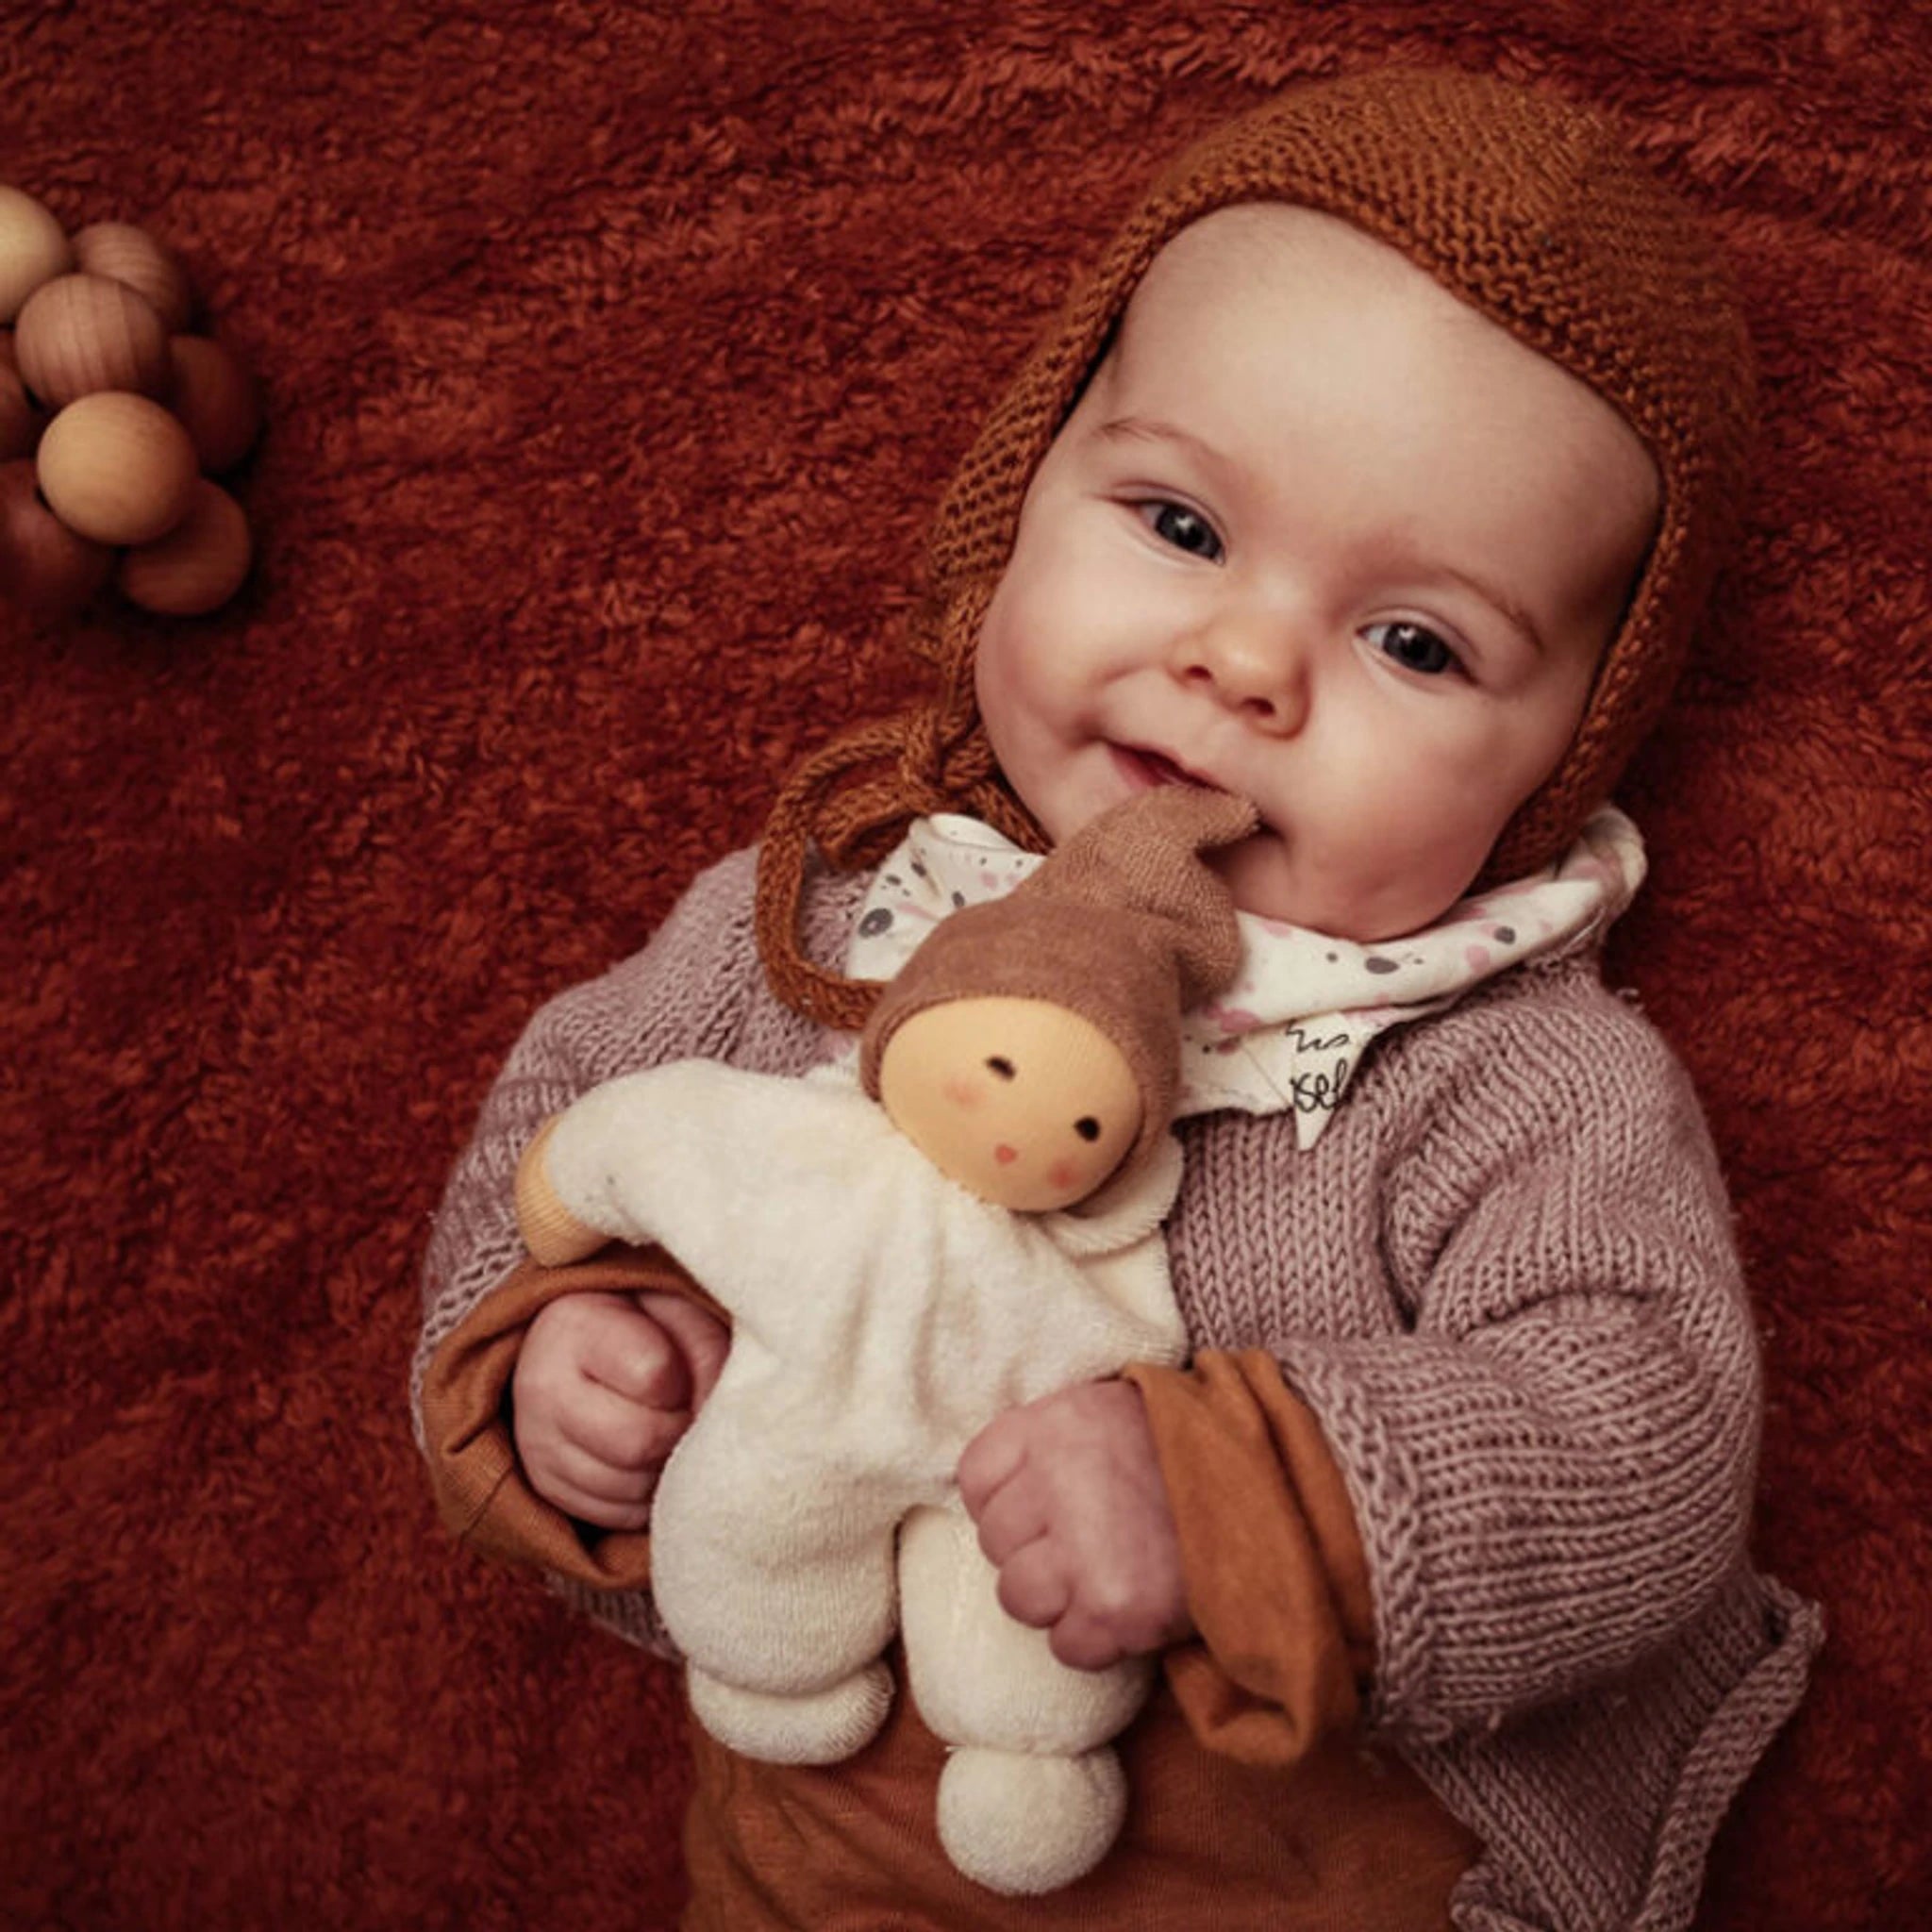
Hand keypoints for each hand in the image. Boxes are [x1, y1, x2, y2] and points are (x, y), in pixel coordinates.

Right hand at [512, 1289, 727, 1529]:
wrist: (583, 1344)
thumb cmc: (643, 1321)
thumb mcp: (678, 1310)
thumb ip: (705, 1350)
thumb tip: (719, 1417)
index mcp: (573, 1326)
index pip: (654, 1375)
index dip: (688, 1380)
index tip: (686, 1369)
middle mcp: (541, 1388)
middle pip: (639, 1443)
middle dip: (680, 1432)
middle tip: (686, 1412)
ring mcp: (536, 1443)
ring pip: (630, 1488)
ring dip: (667, 1468)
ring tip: (669, 1431)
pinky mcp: (546, 1486)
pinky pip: (617, 1515)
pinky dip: (648, 1496)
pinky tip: (651, 1459)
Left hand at [957, 1379, 1191, 1670]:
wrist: (1273, 1483)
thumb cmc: (1184, 1449)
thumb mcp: (1108, 1410)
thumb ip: (1048, 1441)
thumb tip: (991, 1493)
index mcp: (1053, 1425)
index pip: (975, 1477)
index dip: (1005, 1500)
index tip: (1041, 1507)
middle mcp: (1059, 1482)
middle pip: (994, 1542)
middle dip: (1034, 1550)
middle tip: (1085, 1544)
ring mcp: (1086, 1550)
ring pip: (1018, 1598)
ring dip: (1056, 1600)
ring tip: (1103, 1579)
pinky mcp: (1118, 1608)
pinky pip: (1067, 1647)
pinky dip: (1095, 1641)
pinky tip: (1127, 1610)